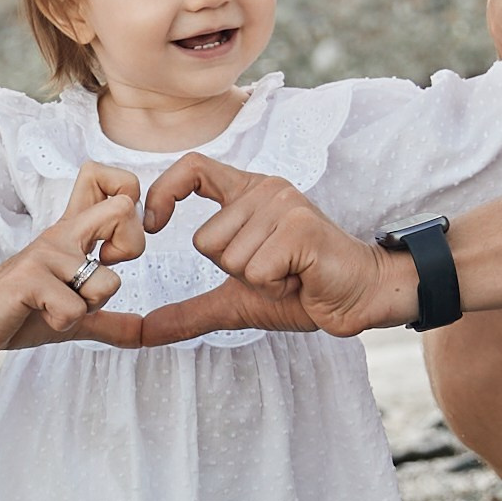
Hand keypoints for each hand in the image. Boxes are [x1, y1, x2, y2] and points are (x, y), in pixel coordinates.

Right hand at [0, 174, 147, 362]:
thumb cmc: (15, 313)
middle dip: (130, 248)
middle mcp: (62, 235)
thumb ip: (110, 321)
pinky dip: (61, 324)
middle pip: (125, 208)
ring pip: (106, 282)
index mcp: (73, 235)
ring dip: (84, 310)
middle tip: (95, 275)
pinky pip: (75, 310)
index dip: (136, 215)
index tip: (118, 252)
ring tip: (50, 306)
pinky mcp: (30, 278)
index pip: (119, 190)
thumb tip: (146, 333)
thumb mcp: (72, 317)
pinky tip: (35, 314)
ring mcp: (46, 253)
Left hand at [135, 154, 412, 343]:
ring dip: (258, 282)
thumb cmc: (303, 289)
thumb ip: (189, 310)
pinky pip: (256, 271)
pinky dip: (275, 287)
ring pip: (230, 258)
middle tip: (274, 271)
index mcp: (248, 194)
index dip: (165, 191)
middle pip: (205, 240)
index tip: (155, 225)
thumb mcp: (237, 299)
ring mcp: (283, 204)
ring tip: (291, 273)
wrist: (359, 297)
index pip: (193, 168)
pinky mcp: (299, 228)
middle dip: (234, 272)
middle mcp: (265, 189)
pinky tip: (301, 278)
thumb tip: (142, 332)